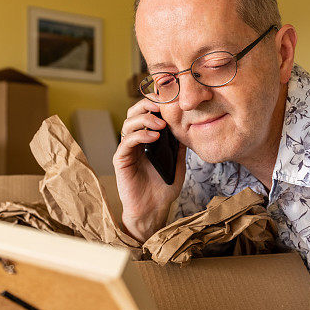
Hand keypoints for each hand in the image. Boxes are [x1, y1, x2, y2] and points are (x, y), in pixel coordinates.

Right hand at [114, 99, 185, 241]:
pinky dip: (140, 135)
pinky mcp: (120, 159)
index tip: (169, 99)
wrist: (153, 210)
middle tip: (162, 106)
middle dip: (147, 105)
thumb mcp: (178, 163)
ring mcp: (127, 150)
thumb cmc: (164, 188)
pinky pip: (126, 141)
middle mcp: (135, 141)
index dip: (155, 103)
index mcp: (147, 139)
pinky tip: (154, 137)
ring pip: (128, 123)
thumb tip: (188, 125)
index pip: (146, 113)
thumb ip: (179, 145)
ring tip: (161, 124)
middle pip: (134, 113)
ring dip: (145, 119)